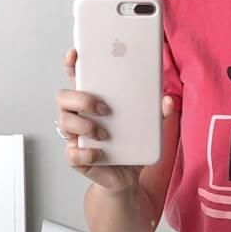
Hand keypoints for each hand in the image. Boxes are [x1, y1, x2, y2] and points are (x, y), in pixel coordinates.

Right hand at [56, 46, 176, 192]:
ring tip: (105, 135)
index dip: (71, 64)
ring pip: (64, 123)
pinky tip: (99, 154)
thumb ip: (157, 113)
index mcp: (91, 101)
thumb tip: (167, 101)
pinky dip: (86, 153)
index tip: (75, 54)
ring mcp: (74, 137)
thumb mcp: (147, 128)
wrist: (127, 177)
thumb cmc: (131, 146)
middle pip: (63, 97)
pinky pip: (72, 153)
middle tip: (105, 108)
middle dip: (81, 99)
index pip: (75, 77)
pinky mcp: (76, 158)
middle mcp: (78, 116)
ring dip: (85, 126)